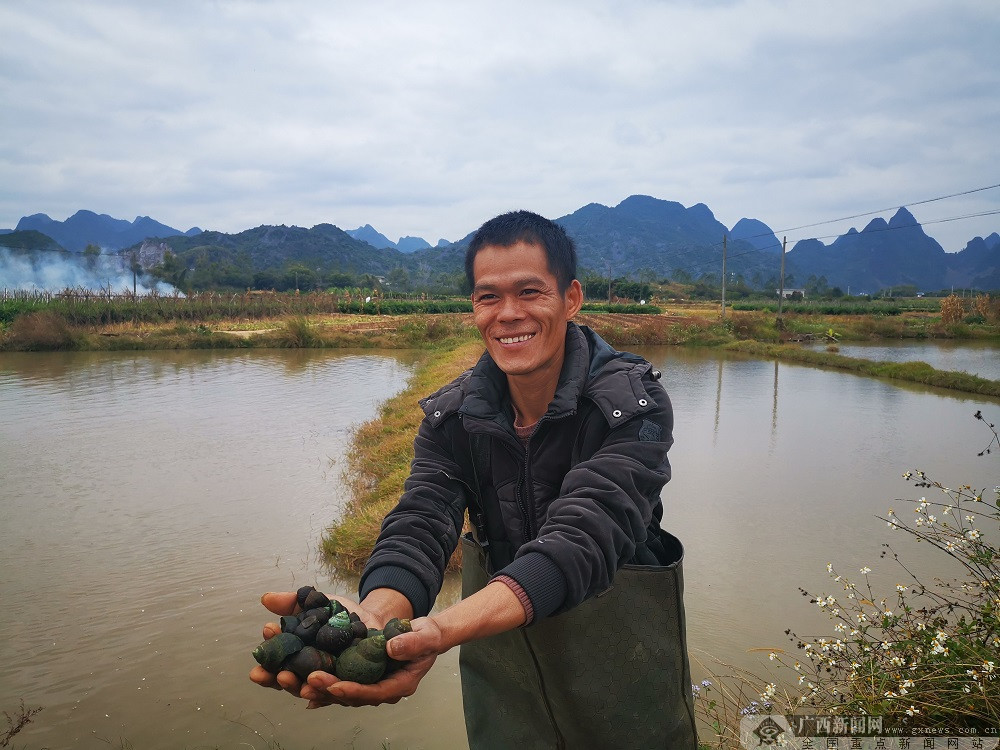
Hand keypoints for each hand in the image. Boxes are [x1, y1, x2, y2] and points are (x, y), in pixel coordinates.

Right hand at [248, 590, 370, 696]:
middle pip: (294, 686)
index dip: (266, 672)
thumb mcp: (314, 604)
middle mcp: (313, 676)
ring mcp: (334, 682)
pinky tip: (330, 686)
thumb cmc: (337, 616)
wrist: (371, 616)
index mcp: (298, 661)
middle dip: (283, 683)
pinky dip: (338, 690)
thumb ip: (291, 604)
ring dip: (308, 688)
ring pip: (319, 692)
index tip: (257, 669)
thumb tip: (266, 599)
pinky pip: (348, 692)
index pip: (276, 671)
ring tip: (301, 683)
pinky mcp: (357, 685)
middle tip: (279, 675)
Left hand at [300, 616, 442, 707]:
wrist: (423, 634)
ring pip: (341, 692)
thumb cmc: (427, 636)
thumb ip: (411, 643)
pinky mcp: (361, 675)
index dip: (352, 690)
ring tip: (296, 681)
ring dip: (318, 688)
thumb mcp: (425, 635)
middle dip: (328, 690)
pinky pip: (338, 682)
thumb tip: (389, 648)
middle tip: (306, 681)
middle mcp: (382, 689)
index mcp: (399, 684)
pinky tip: (299, 683)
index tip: (334, 685)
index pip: (373, 692)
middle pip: (352, 696)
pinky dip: (320, 683)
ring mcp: (370, 684)